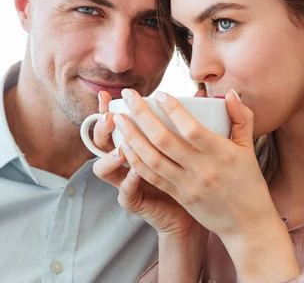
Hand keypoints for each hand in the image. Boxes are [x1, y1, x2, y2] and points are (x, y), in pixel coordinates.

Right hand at [93, 88, 208, 239]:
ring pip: (104, 169)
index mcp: (135, 145)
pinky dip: (129, 182)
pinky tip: (136, 172)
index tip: (106, 95)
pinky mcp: (136, 202)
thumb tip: (203, 92)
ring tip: (121, 147)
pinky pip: (126, 194)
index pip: (111, 124)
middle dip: (101, 127)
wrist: (191, 211)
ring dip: (109, 157)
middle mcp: (125, 162)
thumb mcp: (189, 143)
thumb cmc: (191, 173)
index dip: (104, 110)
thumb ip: (190, 118)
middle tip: (110, 116)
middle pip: (101, 143)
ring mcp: (127, 183)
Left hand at [115, 89, 300, 280]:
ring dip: (131, 137)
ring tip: (118, 119)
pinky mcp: (179, 196)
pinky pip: (152, 177)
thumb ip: (241, 118)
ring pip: (152, 159)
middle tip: (129, 95)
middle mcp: (201, 169)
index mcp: (221, 154)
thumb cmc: (249, 183)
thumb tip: (229, 93)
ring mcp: (187, 185)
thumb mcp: (249, 148)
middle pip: (164, 140)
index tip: (159, 93)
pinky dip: (136, 160)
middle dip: (142, 115)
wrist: (247, 225)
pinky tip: (124, 146)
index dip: (173, 110)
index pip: (191, 128)